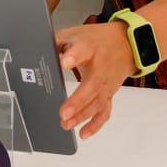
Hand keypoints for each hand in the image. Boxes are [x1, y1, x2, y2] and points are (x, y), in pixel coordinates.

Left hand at [53, 22, 135, 138]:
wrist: (127, 45)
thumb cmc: (99, 40)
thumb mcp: (77, 33)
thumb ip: (57, 42)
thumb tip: (39, 51)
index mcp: (90, 48)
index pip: (83, 50)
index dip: (74, 56)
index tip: (65, 62)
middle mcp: (101, 68)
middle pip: (91, 85)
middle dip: (78, 100)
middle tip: (63, 112)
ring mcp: (106, 84)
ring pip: (97, 102)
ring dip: (82, 115)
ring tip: (66, 124)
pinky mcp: (109, 94)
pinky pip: (104, 111)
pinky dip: (95, 124)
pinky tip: (83, 133)